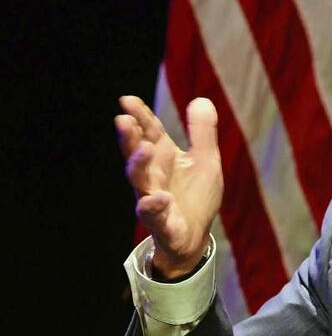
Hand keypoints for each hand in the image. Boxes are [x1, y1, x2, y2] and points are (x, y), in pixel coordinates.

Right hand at [116, 96, 222, 277]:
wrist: (194, 237)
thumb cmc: (195, 195)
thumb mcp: (205, 160)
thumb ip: (202, 132)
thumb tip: (202, 99)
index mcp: (163, 158)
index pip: (149, 133)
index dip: (140, 117)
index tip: (127, 100)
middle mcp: (153, 176)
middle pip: (138, 154)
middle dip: (130, 138)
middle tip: (123, 119)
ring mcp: (154, 199)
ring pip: (140, 182)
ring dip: (139, 166)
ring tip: (144, 149)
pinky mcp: (163, 223)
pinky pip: (155, 215)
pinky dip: (154, 207)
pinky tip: (158, 198)